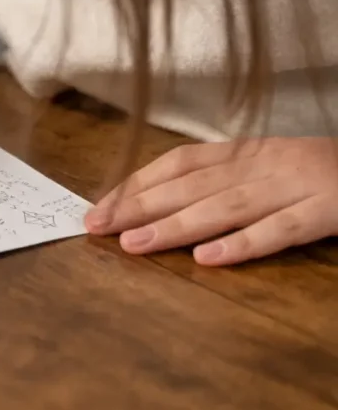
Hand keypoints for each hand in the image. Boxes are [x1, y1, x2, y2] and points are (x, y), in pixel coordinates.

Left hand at [84, 137, 337, 265]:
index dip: (137, 183)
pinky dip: (243, 243)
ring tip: (134, 244)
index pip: (179, 163)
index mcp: (249, 150)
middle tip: (96, 226)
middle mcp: (265, 163)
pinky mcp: (329, 210)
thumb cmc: (322, 172)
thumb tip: (161, 200)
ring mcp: (297, 185)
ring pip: (225, 206)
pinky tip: (208, 259)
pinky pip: (281, 230)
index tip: (100, 205)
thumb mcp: (270, 165)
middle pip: (191, 185)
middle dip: (139, 205)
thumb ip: (224, 178)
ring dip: (175, 226)